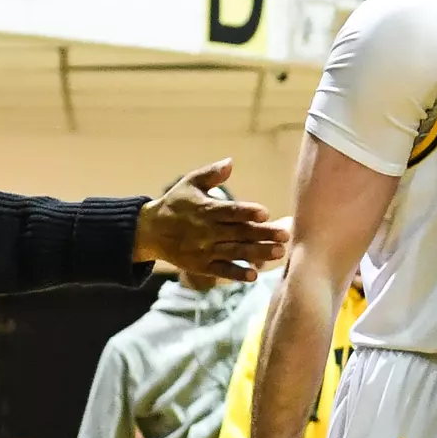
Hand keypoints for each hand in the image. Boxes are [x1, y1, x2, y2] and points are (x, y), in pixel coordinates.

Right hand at [133, 160, 289, 280]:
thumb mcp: (189, 183)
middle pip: (239, 233)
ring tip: (279, 252)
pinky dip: (237, 274)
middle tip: (285, 235)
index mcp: (206, 209)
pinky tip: (254, 275)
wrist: (151, 231)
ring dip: (257, 253)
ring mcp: (205, 250)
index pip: (230, 211)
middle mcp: (207, 231)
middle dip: (263, 234)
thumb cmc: (175, 203)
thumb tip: (230, 162)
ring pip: (235, 252)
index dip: (247, 212)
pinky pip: (221, 270)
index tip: (265, 213)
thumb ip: (211, 174)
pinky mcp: (202, 266)